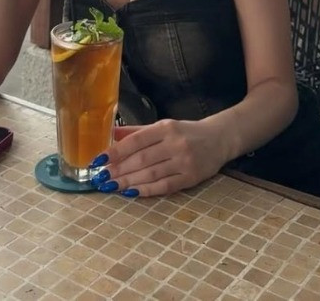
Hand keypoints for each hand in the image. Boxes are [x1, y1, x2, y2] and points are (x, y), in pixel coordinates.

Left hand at [92, 119, 226, 197]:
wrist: (220, 139)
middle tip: (101, 178)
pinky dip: (147, 190)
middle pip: (142, 159)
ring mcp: (184, 161)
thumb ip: (138, 131)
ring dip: (128, 181)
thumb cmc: (186, 132)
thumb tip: (112, 134)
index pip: (136, 141)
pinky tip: (132, 193)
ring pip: (151, 174)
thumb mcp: (163, 126)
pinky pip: (165, 186)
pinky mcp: (192, 177)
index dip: (116, 151)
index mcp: (166, 127)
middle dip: (118, 170)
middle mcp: (175, 143)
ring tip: (111, 187)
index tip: (99, 160)